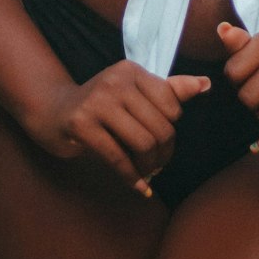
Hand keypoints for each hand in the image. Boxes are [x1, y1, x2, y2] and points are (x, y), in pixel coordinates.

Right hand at [28, 62, 209, 196]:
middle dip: (163, 154)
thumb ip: (170, 90)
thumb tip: (206, 84)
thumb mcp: (134, 92)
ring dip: (149, 167)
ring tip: (147, 173)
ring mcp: (97, 101)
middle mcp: (116, 80)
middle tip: (158, 165)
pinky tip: (139, 188)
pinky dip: (132, 178)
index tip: (162, 141)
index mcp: (132, 70)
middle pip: (161, 127)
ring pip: (143, 143)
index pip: (172, 105)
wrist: (52, 111)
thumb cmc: (100, 104)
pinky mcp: (81, 123)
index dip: (172, 129)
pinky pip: (118, 158)